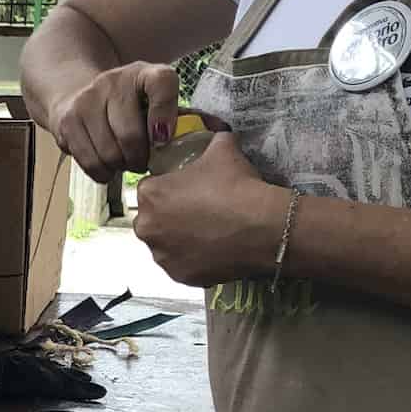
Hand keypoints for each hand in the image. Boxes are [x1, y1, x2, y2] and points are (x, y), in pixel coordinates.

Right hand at [46, 61, 178, 184]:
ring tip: (124, 162)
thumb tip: (209, 130)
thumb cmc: (128, 106)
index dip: (164, 114)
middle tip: (142, 162)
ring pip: (109, 153)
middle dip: (140, 158)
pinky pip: (90, 161)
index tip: (163, 139)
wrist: (78, 93)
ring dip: (120, 167)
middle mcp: (113, 81)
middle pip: (130, 134)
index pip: (161, 83)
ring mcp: (87, 99)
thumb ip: (178, 116)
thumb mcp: (154, 100)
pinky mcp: (68, 120)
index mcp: (144, 72)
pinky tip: (107, 166)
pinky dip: (102, 172)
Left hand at [131, 133, 289, 288]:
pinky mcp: (180, 277)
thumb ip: (211, 141)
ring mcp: (162, 256)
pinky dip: (193, 259)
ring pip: (165, 244)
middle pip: (153, 218)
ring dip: (179, 238)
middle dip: (170, 215)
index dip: (170, 188)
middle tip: (199, 211)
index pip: (151, 188)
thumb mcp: (223, 149)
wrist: (263, 227)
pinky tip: (213, 249)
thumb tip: (218, 134)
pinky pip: (182, 265)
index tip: (189, 190)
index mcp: (149, 195)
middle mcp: (146, 228)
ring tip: (208, 232)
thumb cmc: (237, 185)